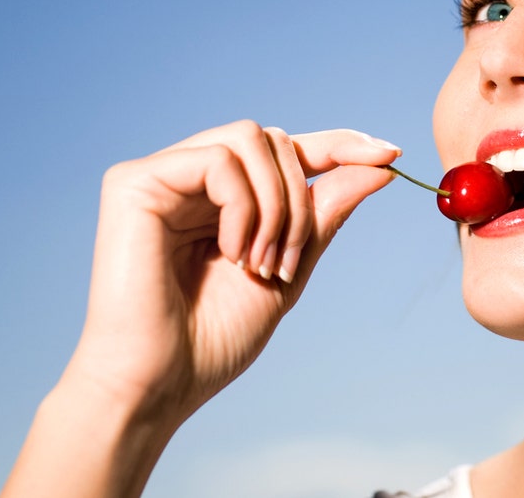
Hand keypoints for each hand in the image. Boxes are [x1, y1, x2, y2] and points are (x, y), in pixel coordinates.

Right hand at [62, 122, 400, 426]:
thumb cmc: (213, 340)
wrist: (159, 384)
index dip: (339, 145)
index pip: (286, 150)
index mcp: (221, 199)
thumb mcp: (289, 271)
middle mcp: (189, 178)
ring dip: (276, 205)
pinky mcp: (133, 182)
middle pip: (275, 140)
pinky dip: (243, 207)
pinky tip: (231, 252)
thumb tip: (380, 167)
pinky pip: (219, 159)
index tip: (390, 154)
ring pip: (251, 138)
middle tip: (287, 264)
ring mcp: (160, 176)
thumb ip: (324, 216)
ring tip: (260, 263)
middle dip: (301, 201)